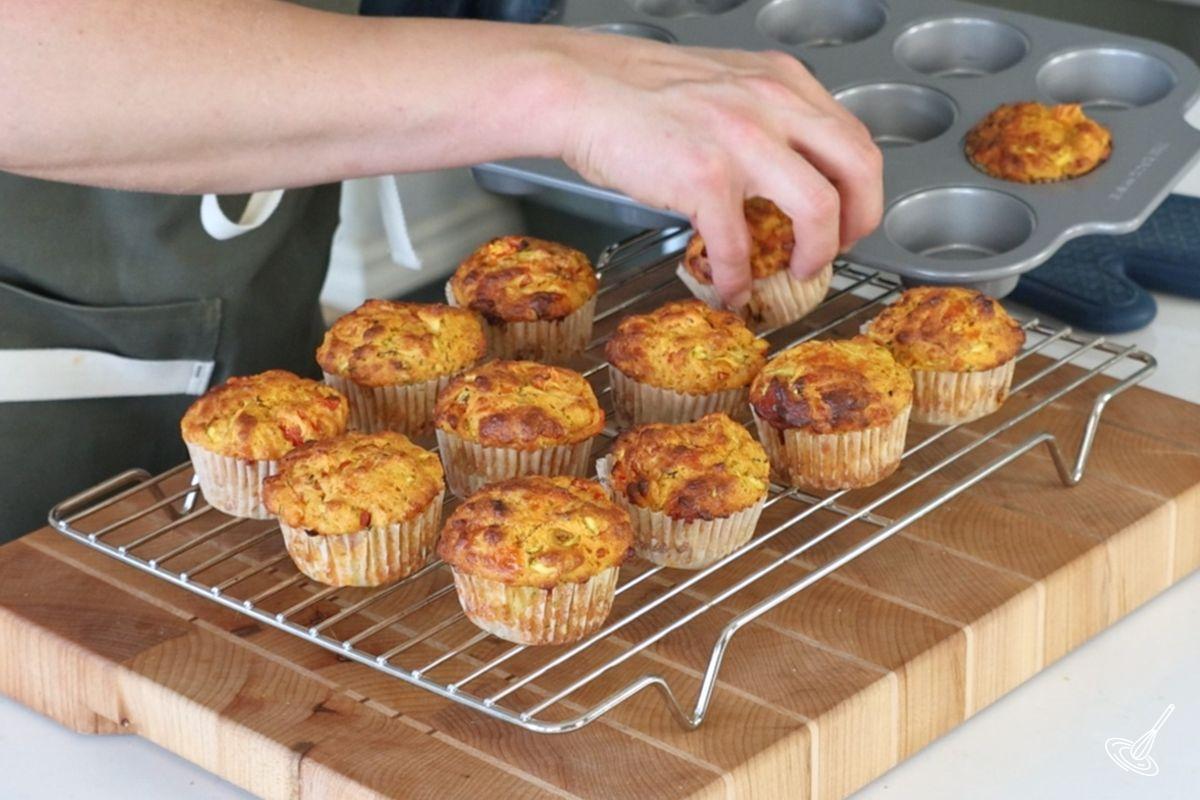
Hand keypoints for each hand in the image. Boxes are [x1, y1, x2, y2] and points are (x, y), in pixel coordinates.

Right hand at [546, 31, 882, 304]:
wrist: (580, 89)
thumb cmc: (637, 94)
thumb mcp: (722, 86)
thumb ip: (762, 118)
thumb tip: (782, 173)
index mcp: (781, 83)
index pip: (853, 136)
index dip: (861, 188)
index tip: (848, 214)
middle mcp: (773, 104)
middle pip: (859, 168)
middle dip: (860, 222)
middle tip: (841, 249)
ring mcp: (743, 140)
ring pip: (819, 208)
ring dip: (817, 253)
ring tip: (798, 271)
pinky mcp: (705, 177)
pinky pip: (740, 244)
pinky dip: (738, 278)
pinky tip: (729, 288)